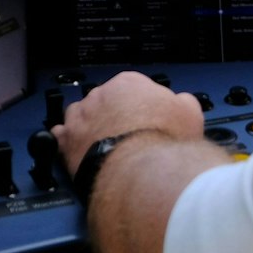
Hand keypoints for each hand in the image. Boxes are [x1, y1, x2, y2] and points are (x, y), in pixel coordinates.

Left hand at [52, 71, 206, 173]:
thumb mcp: (190, 115)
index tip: (146, 118)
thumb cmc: (163, 142)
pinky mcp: (67, 141)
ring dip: (89, 126)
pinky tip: (78, 150)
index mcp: (130, 83)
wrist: (140, 169)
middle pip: (106, 100)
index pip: (133, 86)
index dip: (141, 105)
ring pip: (81, 115)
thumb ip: (184, 102)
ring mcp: (82, 117)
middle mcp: (102, 95)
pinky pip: (62, 135)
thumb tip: (183, 102)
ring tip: (102, 142)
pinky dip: (68, 142)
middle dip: (114, 115)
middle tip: (127, 134)